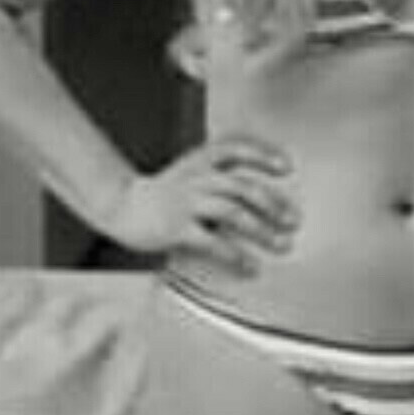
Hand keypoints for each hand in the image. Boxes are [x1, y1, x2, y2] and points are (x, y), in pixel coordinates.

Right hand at [111, 134, 299, 276]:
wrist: (120, 205)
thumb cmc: (162, 192)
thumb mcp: (191, 172)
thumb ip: (221, 176)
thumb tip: (262, 198)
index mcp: (201, 160)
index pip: (238, 148)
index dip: (265, 155)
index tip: (287, 167)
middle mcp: (197, 177)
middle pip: (244, 186)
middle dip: (274, 204)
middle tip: (292, 221)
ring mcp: (187, 202)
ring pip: (234, 212)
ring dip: (263, 230)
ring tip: (281, 245)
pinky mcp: (177, 227)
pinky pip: (213, 241)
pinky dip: (237, 256)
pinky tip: (250, 266)